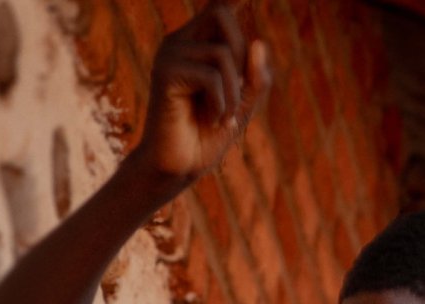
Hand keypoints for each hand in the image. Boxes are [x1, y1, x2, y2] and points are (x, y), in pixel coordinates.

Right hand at [137, 3, 271, 181]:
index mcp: (199, 42)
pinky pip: (214, 75)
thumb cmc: (208, 135)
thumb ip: (255, 77)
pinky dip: (223, 103)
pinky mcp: (166, 70)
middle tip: (235, 95)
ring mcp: (170, 53)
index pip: (218, 2)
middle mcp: (181, 40)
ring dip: (235, 90)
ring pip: (224, 52)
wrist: (179, 167)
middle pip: (223, 14)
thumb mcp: (243, 104)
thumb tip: (258, 42)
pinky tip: (212, 120)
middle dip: (241, 56)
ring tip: (221, 115)